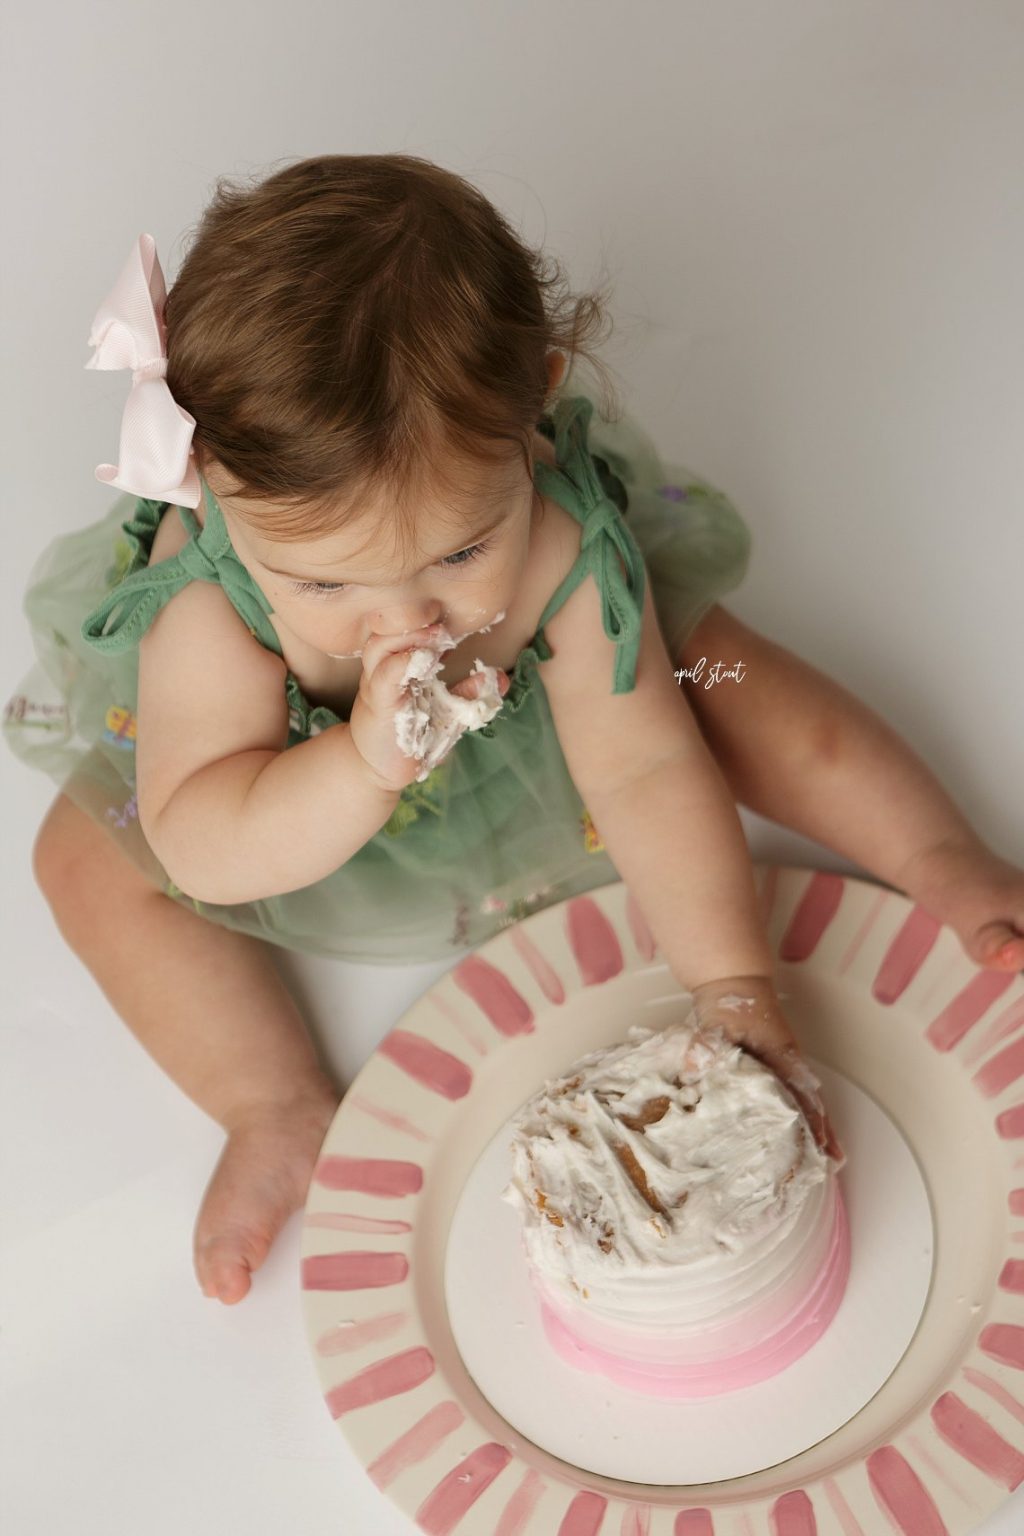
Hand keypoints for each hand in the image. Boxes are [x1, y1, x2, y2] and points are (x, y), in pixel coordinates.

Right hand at [349, 625, 508, 792]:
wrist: (378, 770)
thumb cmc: (411, 737)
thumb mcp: (446, 712)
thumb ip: (468, 693)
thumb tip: (499, 678)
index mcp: (396, 666)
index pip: (403, 630)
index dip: (425, 620)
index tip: (451, 618)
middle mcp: (382, 670)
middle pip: (387, 630)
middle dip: (416, 620)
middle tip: (443, 622)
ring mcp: (377, 686)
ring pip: (380, 647)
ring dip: (411, 637)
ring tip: (438, 636)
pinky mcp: (379, 706)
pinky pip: (386, 677)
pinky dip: (404, 664)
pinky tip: (427, 660)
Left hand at [688, 974, 844, 1166]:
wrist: (732, 980)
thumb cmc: (729, 1002)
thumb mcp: (717, 1023)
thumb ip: (706, 1046)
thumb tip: (693, 1069)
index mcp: (781, 1054)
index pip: (802, 1092)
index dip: (813, 1120)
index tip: (822, 1144)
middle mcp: (789, 1060)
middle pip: (812, 1099)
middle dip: (824, 1130)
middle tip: (834, 1161)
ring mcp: (784, 1061)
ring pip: (805, 1097)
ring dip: (816, 1122)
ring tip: (824, 1154)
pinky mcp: (774, 1062)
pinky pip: (792, 1090)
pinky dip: (801, 1110)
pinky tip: (798, 1127)